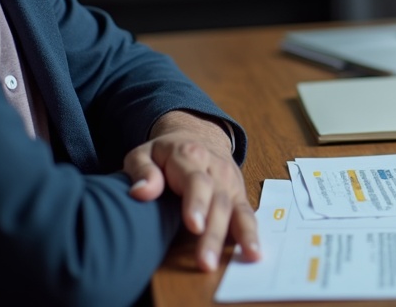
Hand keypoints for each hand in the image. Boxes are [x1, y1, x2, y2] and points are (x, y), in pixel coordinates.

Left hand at [123, 111, 260, 270]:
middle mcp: (216, 169)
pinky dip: (252, 233)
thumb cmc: (166, 153)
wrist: (198, 135)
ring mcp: (231, 183)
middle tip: (207, 260)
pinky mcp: (239, 195)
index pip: (196, 181)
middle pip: (219, 201)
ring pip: (236, 209)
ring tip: (246, 256)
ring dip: (241, 235)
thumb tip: (141, 192)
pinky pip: (247, 214)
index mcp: (190, 156)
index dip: (197, 203)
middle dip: (214, 233)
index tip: (195, 225)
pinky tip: (254, 252)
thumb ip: (142, 171)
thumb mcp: (144, 153)